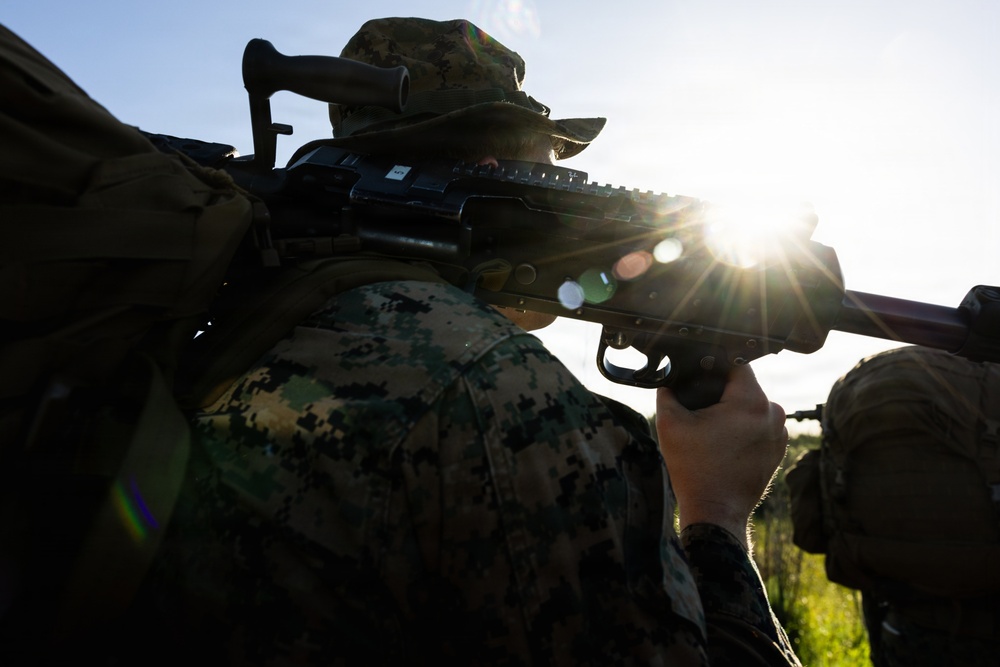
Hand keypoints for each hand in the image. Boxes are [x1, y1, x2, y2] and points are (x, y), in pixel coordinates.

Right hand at [655, 364, 787, 549]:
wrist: (716, 512)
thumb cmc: (695, 470)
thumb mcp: (670, 424)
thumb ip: (667, 393)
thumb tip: (669, 380)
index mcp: (751, 401)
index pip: (735, 364)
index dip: (713, 366)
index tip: (697, 377)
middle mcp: (773, 413)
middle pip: (743, 386)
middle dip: (720, 392)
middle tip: (698, 409)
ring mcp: (780, 432)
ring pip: (751, 406)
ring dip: (732, 411)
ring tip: (710, 430)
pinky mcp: (778, 449)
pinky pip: (759, 425)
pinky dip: (742, 429)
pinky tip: (723, 443)